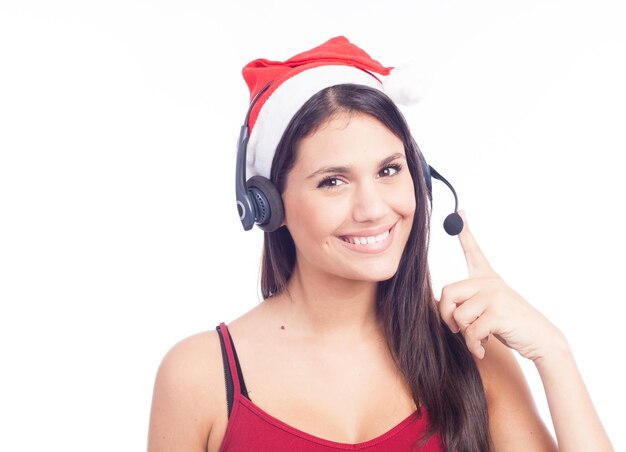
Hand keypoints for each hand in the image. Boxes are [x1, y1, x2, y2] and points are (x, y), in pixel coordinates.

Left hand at [437, 210, 563, 362]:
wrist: (541, 340)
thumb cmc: (510, 325)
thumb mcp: (488, 308)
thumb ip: (469, 302)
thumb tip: (441, 307)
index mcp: (487, 278)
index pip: (473, 251)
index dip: (464, 232)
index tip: (460, 212)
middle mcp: (489, 282)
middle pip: (447, 292)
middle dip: (445, 315)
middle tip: (456, 328)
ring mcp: (494, 295)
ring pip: (457, 314)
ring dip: (464, 334)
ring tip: (477, 339)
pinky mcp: (498, 312)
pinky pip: (470, 330)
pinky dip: (473, 345)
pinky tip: (481, 349)